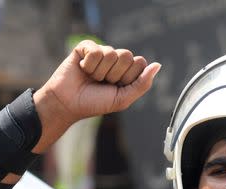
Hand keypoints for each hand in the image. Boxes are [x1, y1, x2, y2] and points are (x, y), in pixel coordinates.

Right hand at [33, 41, 160, 150]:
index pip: (140, 63)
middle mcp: (115, 60)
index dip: (128, 77)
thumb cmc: (94, 103)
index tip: (117, 87)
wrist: (68, 104)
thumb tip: (157, 65)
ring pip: (111, 53)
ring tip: (91, 78)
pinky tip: (82, 69)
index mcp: (127, 71)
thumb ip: (142, 83)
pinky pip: (96, 50)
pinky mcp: (86, 47)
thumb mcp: (123, 99)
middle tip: (102, 83)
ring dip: (100, 72)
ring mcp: (101, 52)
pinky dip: (89, 65)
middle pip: (127, 56)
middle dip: (115, 74)